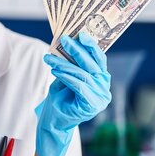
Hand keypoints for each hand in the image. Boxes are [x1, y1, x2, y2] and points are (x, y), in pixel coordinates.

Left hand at [36, 31, 111, 155]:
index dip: (91, 46)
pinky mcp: (92, 105)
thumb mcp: (67, 76)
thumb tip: (68, 43)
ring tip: (50, 57)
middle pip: (91, 65)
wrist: (54, 121)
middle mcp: (104, 87)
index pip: (99, 59)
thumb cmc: (61, 97)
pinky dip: (65, 76)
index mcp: (101, 79)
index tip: (80, 34)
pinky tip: (55, 70)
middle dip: (76, 50)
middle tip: (63, 39)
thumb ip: (72, 63)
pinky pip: (78, 85)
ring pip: (82, 74)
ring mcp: (100, 97)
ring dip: (64, 64)